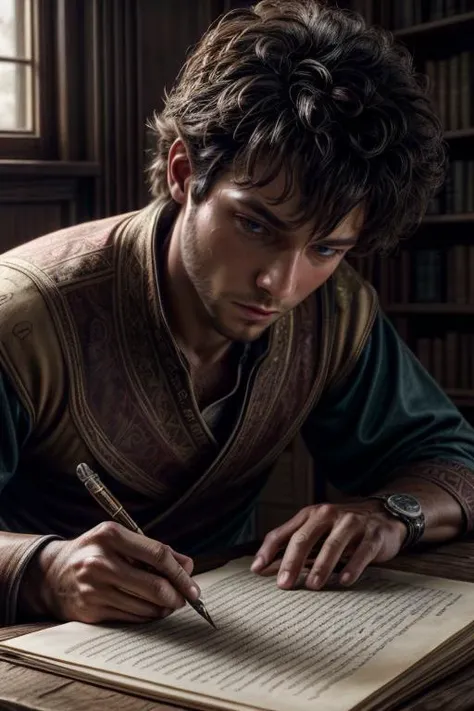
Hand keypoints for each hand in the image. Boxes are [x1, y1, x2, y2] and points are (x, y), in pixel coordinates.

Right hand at [22, 522, 199, 623]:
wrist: (51, 573)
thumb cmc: (94, 552)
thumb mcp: (119, 539)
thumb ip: (154, 550)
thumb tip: (188, 566)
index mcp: (111, 535)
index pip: (157, 554)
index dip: (180, 573)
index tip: (193, 586)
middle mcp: (100, 561)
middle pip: (154, 585)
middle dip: (176, 596)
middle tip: (184, 600)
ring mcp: (94, 587)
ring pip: (145, 605)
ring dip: (163, 608)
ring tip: (167, 604)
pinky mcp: (90, 610)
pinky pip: (130, 617)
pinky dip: (146, 616)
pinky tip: (149, 610)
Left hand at [251, 500, 406, 589]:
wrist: (384, 515)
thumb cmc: (342, 527)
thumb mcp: (317, 528)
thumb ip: (292, 543)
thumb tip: (261, 566)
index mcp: (311, 515)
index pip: (284, 532)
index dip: (268, 550)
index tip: (257, 570)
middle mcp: (329, 515)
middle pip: (305, 537)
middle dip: (292, 562)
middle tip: (284, 584)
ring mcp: (352, 523)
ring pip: (333, 544)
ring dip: (321, 566)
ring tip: (312, 585)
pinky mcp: (374, 535)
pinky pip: (362, 551)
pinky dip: (352, 566)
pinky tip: (344, 581)